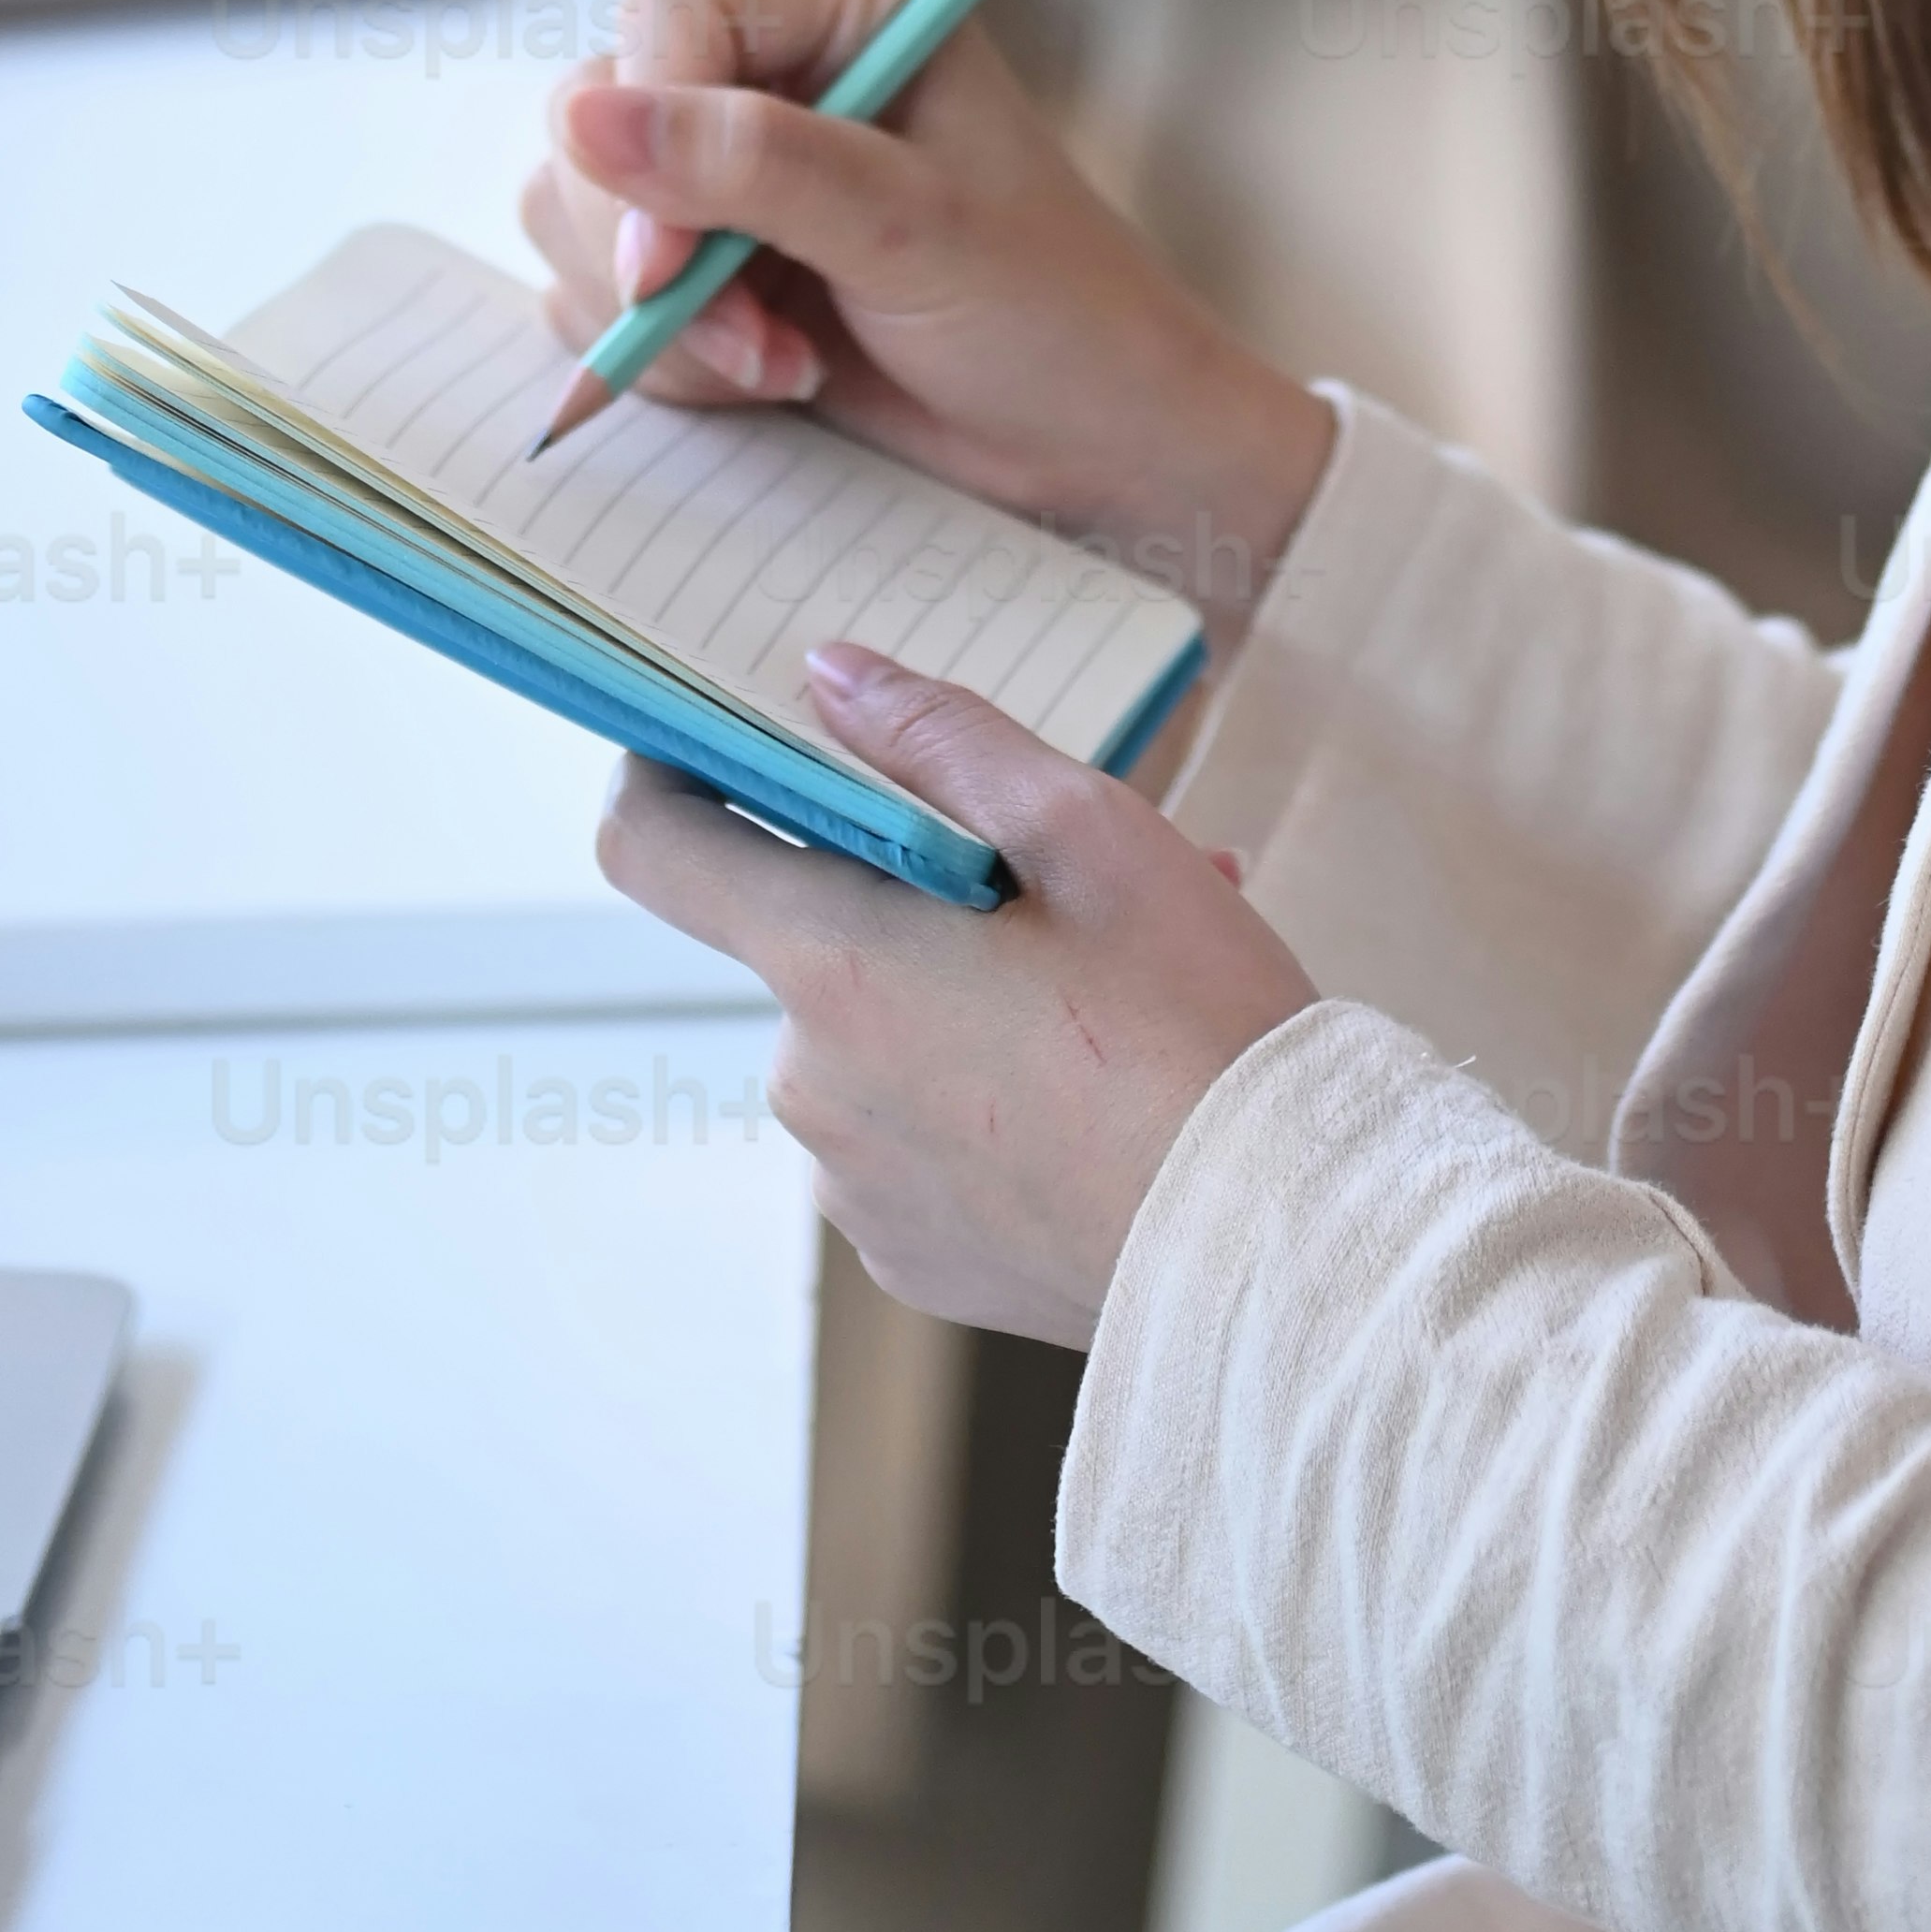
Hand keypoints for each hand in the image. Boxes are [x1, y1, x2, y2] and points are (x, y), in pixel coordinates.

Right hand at [528, 0, 1333, 628]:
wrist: (1094, 445)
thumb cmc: (1049, 313)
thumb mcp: (908, 229)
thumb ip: (749, 166)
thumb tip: (584, 115)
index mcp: (840, 4)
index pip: (663, 18)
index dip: (641, 140)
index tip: (664, 272)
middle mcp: (771, 67)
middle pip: (592, 119)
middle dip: (656, 259)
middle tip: (763, 346)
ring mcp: (727, 170)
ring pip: (574, 215)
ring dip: (667, 323)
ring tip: (789, 362)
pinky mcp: (706, 262)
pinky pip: (592, 296)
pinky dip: (667, 360)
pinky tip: (776, 377)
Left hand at [601, 649, 1312, 1340]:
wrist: (1275, 1245)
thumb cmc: (1190, 1026)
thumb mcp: (1090, 830)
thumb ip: (941, 735)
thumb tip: (828, 674)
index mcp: (832, 965)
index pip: (656, 847)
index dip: (666, 769)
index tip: (714, 732)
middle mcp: (810, 1083)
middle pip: (814, 940)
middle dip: (920, 895)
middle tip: (1064, 884)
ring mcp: (853, 1184)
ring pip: (881, 1038)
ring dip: (966, 995)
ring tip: (1122, 989)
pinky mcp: (910, 1257)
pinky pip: (915, 1139)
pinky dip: (982, 1098)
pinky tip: (1101, 1090)